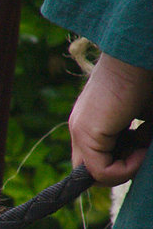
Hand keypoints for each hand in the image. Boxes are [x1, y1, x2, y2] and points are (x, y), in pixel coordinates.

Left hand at [68, 52, 152, 184]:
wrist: (139, 53)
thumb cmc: (147, 78)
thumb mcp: (145, 114)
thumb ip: (139, 136)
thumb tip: (142, 154)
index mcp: (93, 122)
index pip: (98, 160)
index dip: (123, 162)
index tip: (143, 146)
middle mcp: (82, 128)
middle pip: (95, 171)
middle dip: (124, 168)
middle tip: (144, 146)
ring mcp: (81, 131)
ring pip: (97, 175)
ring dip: (129, 166)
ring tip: (146, 138)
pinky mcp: (87, 132)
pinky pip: (101, 172)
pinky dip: (127, 168)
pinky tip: (143, 145)